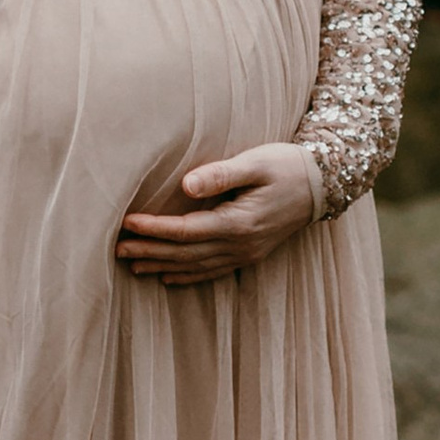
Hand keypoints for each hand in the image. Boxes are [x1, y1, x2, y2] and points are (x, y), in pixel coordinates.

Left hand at [116, 140, 320, 284]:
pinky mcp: (249, 254)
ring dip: (162, 266)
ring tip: (132, 265)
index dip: (153, 228)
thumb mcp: (256, 162)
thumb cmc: (287, 165)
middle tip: (115, 249)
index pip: (184, 230)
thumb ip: (221, 174)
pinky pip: (211, 271)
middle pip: (184, 253)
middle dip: (149, 251)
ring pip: (195, 266)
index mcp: (238, 223)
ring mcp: (245, 253)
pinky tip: (168, 277)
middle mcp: (239, 245)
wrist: (323, 184)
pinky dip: (187, 276)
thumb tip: (185, 184)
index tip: (127, 222)